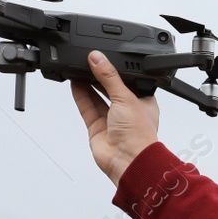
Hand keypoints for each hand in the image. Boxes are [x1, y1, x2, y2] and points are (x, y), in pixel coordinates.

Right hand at [71, 50, 160, 185]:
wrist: (128, 161)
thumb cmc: (139, 135)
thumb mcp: (126, 97)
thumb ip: (109, 77)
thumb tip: (98, 58)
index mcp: (143, 101)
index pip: (128, 80)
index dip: (116, 69)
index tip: (104, 57)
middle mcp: (127, 110)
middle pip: (110, 87)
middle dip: (99, 75)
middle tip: (88, 60)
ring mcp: (111, 120)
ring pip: (97, 97)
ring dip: (87, 83)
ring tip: (78, 67)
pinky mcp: (97, 127)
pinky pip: (87, 107)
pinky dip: (80, 95)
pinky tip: (74, 83)